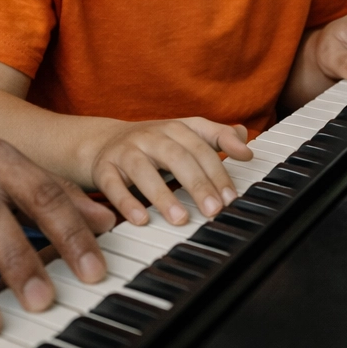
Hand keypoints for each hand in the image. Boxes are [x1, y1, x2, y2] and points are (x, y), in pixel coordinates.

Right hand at [85, 117, 254, 226]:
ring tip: (180, 218)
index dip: (222, 159)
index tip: (237, 182)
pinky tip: (140, 219)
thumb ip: (215, 138)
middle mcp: (151, 136)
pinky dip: (126, 202)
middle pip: (178, 156)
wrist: (101, 142)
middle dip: (198, 183)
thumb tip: (245, 143)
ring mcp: (126, 151)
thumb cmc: (152, 144)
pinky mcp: (104, 168)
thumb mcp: (184, 136)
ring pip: (144, 170)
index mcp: (176, 128)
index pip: (203, 141)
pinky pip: (112, 184)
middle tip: (214, 209)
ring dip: (163, 195)